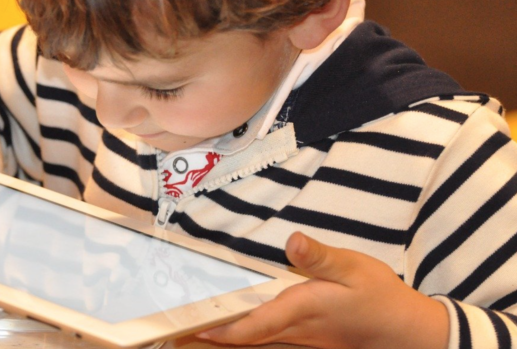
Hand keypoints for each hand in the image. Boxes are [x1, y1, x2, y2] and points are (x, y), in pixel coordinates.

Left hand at [197, 232, 448, 348]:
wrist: (406, 333)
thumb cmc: (380, 297)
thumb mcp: (355, 268)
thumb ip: (320, 257)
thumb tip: (291, 242)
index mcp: (303, 309)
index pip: (254, 324)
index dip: (222, 328)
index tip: (192, 328)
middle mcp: (296, 331)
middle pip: (245, 339)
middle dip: (210, 339)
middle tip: (174, 337)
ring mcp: (301, 342)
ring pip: (254, 346)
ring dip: (222, 343)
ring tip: (190, 339)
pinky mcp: (308, 343)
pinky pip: (267, 346)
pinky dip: (244, 343)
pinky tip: (229, 340)